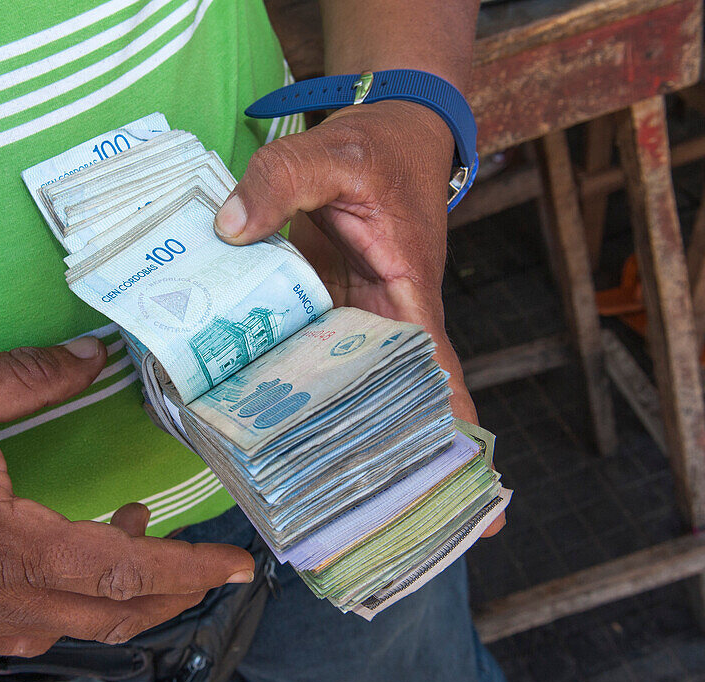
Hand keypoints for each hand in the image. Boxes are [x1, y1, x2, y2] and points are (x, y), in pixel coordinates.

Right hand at [0, 338, 253, 655]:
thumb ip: (28, 376)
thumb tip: (94, 356)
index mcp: (6, 553)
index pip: (123, 571)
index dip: (189, 568)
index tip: (240, 566)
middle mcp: (2, 608)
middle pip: (119, 613)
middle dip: (177, 588)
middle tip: (214, 560)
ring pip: (86, 627)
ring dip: (130, 591)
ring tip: (143, 533)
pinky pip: (47, 628)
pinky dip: (85, 599)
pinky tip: (81, 553)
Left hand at [215, 100, 503, 535]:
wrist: (386, 134)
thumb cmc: (377, 149)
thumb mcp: (333, 152)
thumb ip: (282, 181)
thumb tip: (227, 229)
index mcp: (408, 291)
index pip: (435, 373)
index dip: (453, 434)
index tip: (477, 497)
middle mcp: (384, 318)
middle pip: (385, 400)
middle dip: (375, 459)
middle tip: (350, 524)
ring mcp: (351, 318)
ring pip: (338, 386)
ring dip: (317, 430)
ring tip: (286, 494)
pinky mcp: (323, 310)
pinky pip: (305, 354)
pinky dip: (283, 382)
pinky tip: (244, 410)